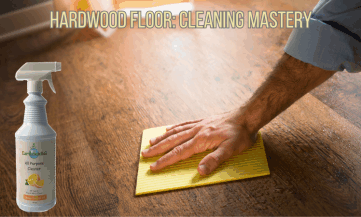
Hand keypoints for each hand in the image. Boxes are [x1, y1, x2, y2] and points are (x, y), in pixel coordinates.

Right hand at [141, 109, 257, 175]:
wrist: (246, 116)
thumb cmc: (240, 134)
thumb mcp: (231, 150)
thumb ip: (214, 160)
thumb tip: (199, 171)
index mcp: (201, 140)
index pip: (179, 152)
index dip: (165, 160)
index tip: (153, 166)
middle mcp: (196, 131)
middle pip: (173, 141)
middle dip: (158, 149)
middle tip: (144, 154)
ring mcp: (198, 124)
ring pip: (176, 132)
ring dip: (162, 138)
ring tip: (150, 142)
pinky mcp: (202, 120)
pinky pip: (184, 124)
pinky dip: (174, 127)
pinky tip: (168, 129)